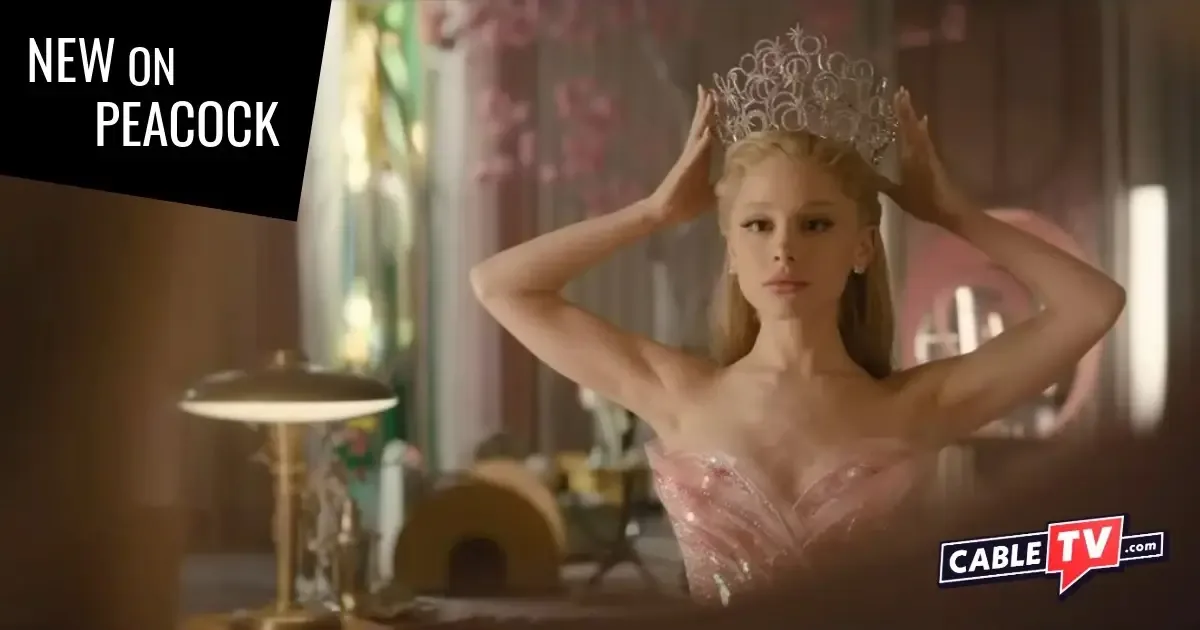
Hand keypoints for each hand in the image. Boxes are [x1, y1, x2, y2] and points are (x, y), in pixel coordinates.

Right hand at [647, 85, 715, 224]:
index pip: (709, 132)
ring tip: (708, 99)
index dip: (713, 117)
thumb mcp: (711, 195)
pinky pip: (695, 154)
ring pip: (698, 133)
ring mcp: (689, 159)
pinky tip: (707, 132)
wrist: (666, 213)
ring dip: (704, 117)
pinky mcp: (684, 168)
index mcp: (701, 158)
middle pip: (702, 126)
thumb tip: (737, 184)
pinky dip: (701, 143)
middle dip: (707, 108)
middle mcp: (694, 154)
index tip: (717, 100)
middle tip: (711, 89)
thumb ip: (723, 187)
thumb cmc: (686, 204)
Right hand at [883, 87, 971, 225]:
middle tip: (901, 91)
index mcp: (911, 154)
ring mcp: (929, 154)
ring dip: (913, 116)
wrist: (951, 210)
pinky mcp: (934, 161)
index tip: (897, 95)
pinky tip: (921, 125)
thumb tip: (861, 175)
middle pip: (913, 124)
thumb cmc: (924, 202)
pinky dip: (921, 129)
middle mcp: (921, 150)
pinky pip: (925, 139)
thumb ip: (882, 184)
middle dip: (906, 109)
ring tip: (907, 103)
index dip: (901, 111)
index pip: (905, 128)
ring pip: (919, 130)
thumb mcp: (898, 195)